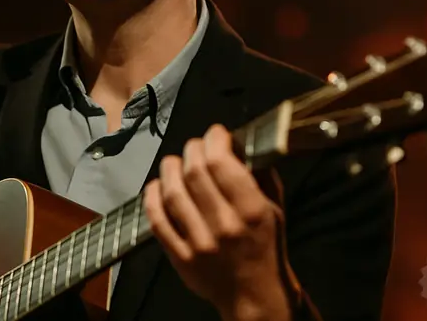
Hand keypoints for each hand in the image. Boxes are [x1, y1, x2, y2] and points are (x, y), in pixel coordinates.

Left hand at [143, 124, 290, 320]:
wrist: (255, 293)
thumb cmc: (266, 246)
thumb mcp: (274, 207)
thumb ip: (259, 174)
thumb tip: (238, 142)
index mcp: (251, 210)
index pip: (221, 162)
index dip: (213, 139)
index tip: (215, 134)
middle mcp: (224, 225)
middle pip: (194, 172)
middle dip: (192, 150)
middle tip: (195, 147)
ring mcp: (199, 242)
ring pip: (172, 192)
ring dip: (169, 169)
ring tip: (174, 162)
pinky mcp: (180, 257)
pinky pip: (157, 220)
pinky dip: (152, 197)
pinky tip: (156, 186)